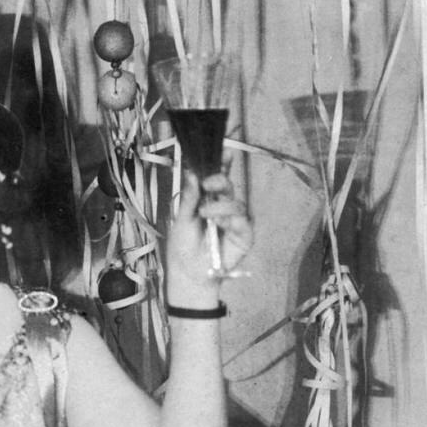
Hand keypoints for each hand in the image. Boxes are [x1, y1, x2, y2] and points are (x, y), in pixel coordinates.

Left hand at [165, 171, 253, 295]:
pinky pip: (243, 222)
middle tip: (207, 184)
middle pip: (229, 186)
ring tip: (206, 214)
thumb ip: (190, 196)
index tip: (224, 151)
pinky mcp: (244, 236)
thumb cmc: (183, 248)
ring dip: (221, 205)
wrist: (187, 274)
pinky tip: (220, 223)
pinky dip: (231, 219)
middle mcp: (224, 208)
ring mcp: (235, 222)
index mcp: (208, 201)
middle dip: (220, 180)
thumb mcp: (182, 219)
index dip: (223, 164)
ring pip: (236, 203)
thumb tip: (191, 171)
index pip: (218, 178)